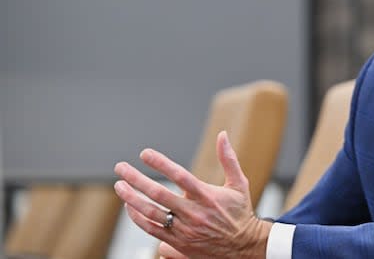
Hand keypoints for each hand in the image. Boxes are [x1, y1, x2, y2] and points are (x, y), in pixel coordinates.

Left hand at [114, 131, 270, 257]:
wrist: (243, 247)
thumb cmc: (240, 213)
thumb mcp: (239, 184)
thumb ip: (228, 159)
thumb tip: (222, 135)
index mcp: (208, 196)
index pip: (180, 176)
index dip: (160, 163)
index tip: (145, 154)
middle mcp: (194, 213)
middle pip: (159, 194)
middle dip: (136, 179)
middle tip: (121, 168)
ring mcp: (184, 229)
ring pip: (151, 213)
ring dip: (132, 198)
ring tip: (120, 186)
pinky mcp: (179, 242)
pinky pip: (152, 229)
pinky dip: (139, 217)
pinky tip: (131, 206)